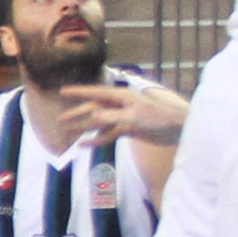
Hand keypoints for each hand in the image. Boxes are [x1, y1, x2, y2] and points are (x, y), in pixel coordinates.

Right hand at [37, 79, 183, 147]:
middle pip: (94, 108)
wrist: (177, 129)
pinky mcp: (127, 129)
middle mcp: (120, 105)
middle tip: (61, 120)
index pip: (96, 92)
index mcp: (121, 96)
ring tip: (69, 132)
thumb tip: (92, 116)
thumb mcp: (134, 115)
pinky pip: (108, 134)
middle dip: (78, 113)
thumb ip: (113, 115)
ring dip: (85, 127)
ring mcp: (123, 117)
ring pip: (99, 122)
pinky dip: (97, 140)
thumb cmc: (158, 117)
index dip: (79, 92)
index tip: (62, 91)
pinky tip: (85, 145)